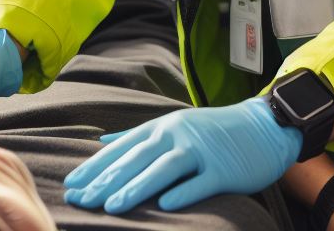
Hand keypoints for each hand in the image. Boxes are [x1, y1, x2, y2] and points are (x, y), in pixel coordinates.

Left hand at [63, 96, 301, 212]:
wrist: (262, 125)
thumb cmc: (213, 130)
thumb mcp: (174, 125)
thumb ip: (138, 135)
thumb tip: (102, 141)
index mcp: (164, 126)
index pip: (123, 147)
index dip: (96, 166)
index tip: (71, 185)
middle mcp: (179, 134)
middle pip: (138, 157)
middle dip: (107, 180)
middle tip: (80, 200)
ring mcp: (202, 151)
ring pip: (164, 168)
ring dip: (137, 186)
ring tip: (112, 207)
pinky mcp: (224, 168)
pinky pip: (201, 182)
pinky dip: (183, 192)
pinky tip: (164, 206)